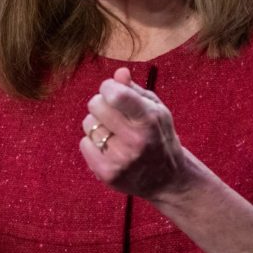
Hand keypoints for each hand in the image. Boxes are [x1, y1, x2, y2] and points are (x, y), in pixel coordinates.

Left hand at [79, 67, 188, 198]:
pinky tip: (108, 148)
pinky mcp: (108, 174)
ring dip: (97, 124)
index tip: (114, 91)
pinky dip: (92, 143)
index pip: (115, 94)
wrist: (168, 179)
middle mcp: (135, 140)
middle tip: (113, 113)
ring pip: (88, 124)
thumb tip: (119, 73)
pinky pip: (84, 144)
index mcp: (149, 120)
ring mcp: (120, 159)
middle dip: (101, 104)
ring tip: (114, 132)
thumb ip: (135, 90)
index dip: (108, 87)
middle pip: (95, 105)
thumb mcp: (156, 109)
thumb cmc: (159, 136)